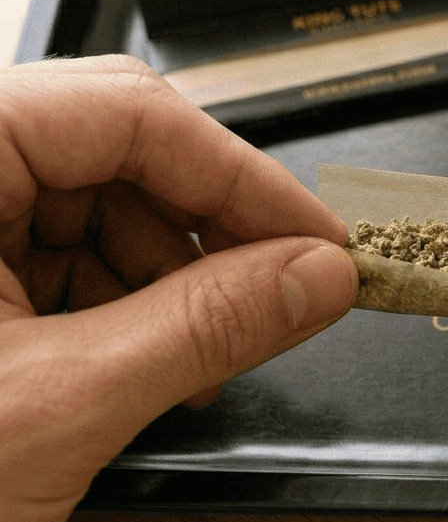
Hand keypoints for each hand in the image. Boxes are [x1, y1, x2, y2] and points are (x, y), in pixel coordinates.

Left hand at [0, 56, 357, 521]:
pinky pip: (67, 251)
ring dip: (172, 274)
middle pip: (117, 152)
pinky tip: (150, 358)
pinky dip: (127, 300)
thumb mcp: (56, 407)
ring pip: (100, 203)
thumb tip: (316, 277)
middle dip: (207, 228)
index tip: (316, 238)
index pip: (127, 113)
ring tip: (202, 353)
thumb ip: (205, 328)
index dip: (241, 176)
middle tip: (279, 287)